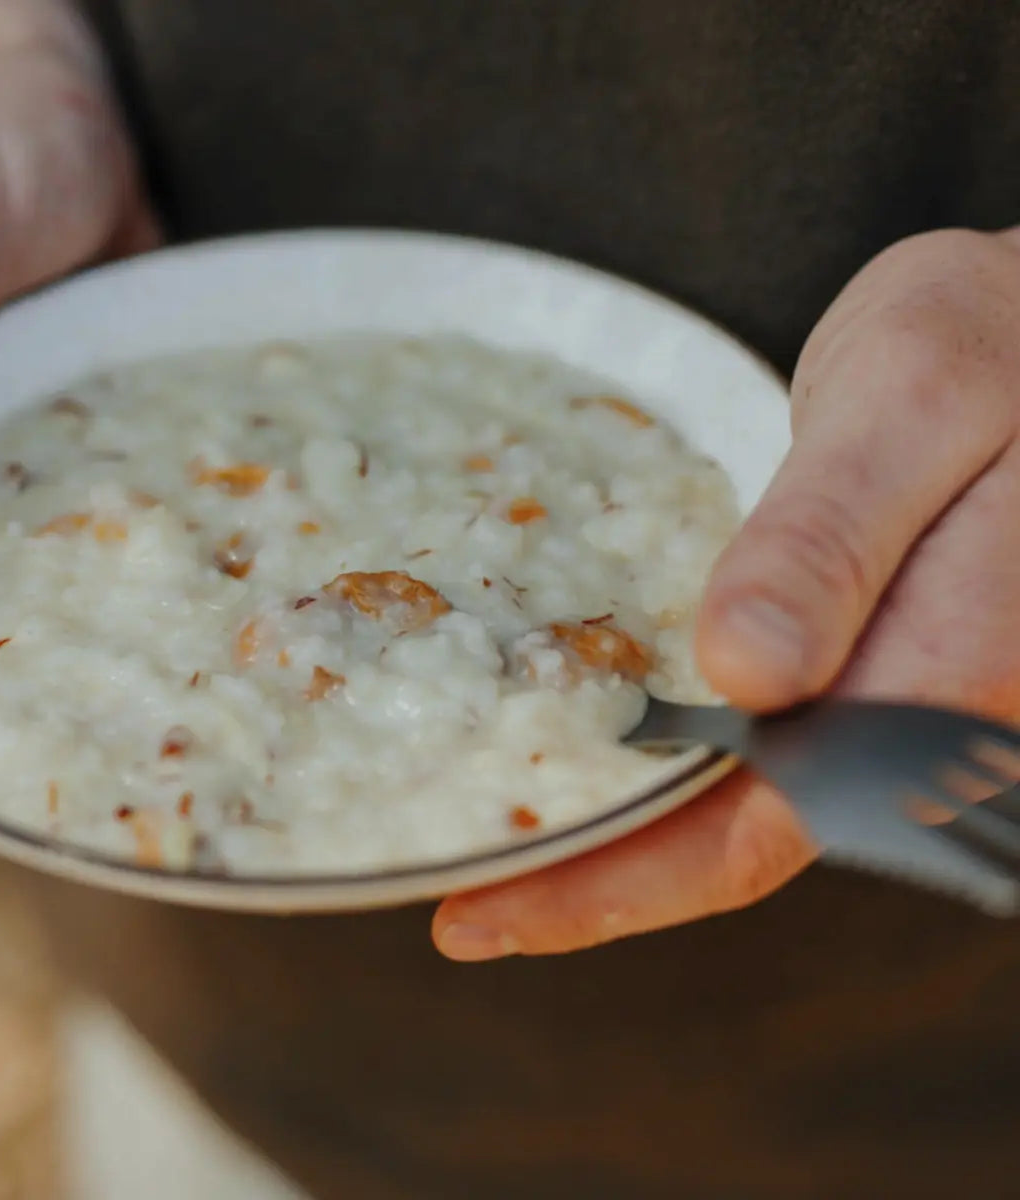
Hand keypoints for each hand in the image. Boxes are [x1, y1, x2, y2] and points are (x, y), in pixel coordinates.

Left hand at [435, 227, 1019, 960]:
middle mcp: (922, 719)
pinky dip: (658, 766)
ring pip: (743, 806)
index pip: (766, 825)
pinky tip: (586, 756)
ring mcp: (889, 698)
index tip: (492, 906)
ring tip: (500, 849)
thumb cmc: (988, 342)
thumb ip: (832, 540)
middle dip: (596, 883)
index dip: (623, 879)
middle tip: (464, 907)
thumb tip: (747, 674)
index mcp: (947, 669)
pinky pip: (755, 743)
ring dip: (619, 837)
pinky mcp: (857, 665)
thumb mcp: (908, 406)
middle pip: (740, 840)